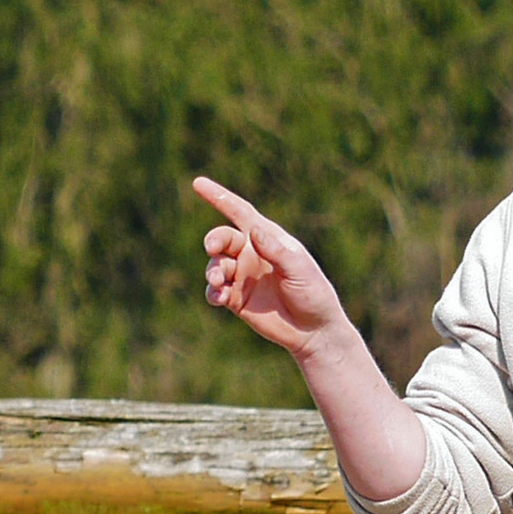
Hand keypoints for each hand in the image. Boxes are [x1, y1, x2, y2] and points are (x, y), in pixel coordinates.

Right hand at [193, 176, 347, 356]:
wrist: (314, 330)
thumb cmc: (313, 294)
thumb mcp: (299, 270)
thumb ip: (275, 251)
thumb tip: (253, 231)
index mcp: (270, 240)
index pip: (242, 213)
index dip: (220, 198)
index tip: (198, 183)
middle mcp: (252, 254)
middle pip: (222, 238)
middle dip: (214, 240)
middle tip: (213, 248)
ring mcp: (242, 276)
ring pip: (215, 265)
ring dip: (212, 270)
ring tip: (218, 281)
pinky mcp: (236, 299)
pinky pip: (214, 291)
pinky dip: (212, 291)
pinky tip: (219, 297)